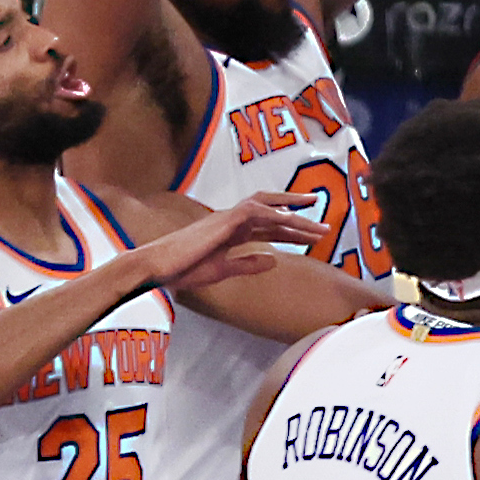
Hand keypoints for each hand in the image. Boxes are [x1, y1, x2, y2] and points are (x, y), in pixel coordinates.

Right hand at [135, 193, 329, 290]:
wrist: (156, 268)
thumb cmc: (182, 270)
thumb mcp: (223, 270)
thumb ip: (248, 263)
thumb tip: (274, 259)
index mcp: (232, 232)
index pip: (268, 226)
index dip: (292, 228)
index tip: (313, 233)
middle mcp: (232, 221)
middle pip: (272, 211)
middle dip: (298, 211)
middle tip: (323, 217)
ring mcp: (227, 218)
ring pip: (267, 209)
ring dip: (293, 215)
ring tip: (316, 224)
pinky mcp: (221, 221)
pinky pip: (252, 212)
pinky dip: (272, 214)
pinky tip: (290, 220)